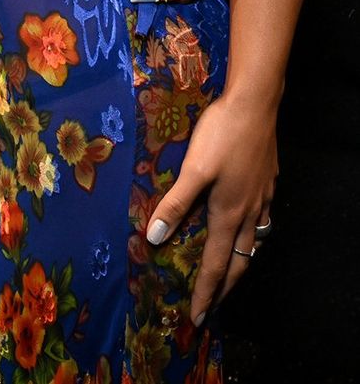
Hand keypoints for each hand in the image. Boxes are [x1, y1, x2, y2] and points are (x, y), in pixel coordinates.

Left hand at [145, 93, 276, 321]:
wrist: (255, 104)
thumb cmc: (221, 135)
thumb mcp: (193, 169)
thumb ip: (175, 204)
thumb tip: (155, 239)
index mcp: (228, 214)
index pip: (216, 265)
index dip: (205, 293)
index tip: (196, 319)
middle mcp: (249, 212)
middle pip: (241, 261)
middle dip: (227, 287)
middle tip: (214, 306)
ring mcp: (262, 196)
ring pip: (255, 241)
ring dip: (242, 262)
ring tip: (232, 272)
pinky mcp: (267, 180)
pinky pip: (261, 220)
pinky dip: (252, 235)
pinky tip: (247, 223)